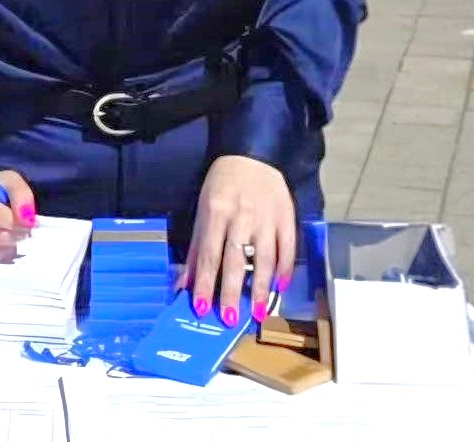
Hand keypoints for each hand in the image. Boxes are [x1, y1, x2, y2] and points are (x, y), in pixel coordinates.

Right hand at [0, 170, 36, 261]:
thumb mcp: (9, 181)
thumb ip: (21, 194)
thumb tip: (27, 219)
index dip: (15, 220)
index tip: (29, 221)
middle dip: (16, 232)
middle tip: (25, 228)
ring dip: (10, 242)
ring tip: (13, 230)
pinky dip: (2, 251)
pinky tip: (2, 240)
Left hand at [176, 155, 295, 326]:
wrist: (253, 154)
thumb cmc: (222, 184)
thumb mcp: (202, 208)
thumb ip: (197, 246)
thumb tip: (186, 282)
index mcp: (216, 211)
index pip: (209, 253)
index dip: (205, 282)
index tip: (202, 308)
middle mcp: (241, 215)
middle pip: (235, 259)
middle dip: (231, 291)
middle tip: (228, 319)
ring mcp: (266, 217)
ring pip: (265, 258)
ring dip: (260, 288)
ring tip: (257, 312)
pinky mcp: (287, 217)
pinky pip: (288, 248)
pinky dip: (285, 270)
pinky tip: (279, 288)